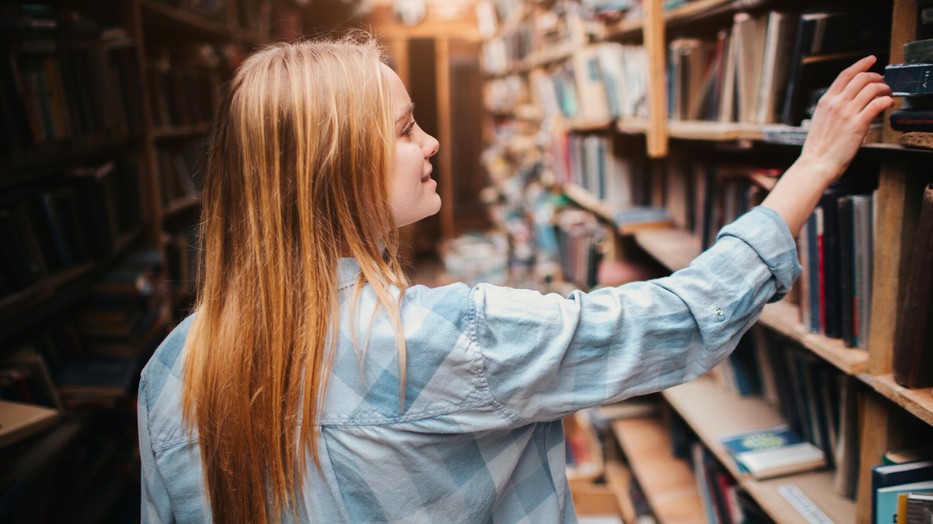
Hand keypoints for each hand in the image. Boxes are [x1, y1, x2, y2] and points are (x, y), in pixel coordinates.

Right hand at [799, 55, 893, 181]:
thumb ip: (833, 108)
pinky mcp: (858, 124)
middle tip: (883, 83)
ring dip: (885, 88)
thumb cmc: (819, 148)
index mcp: (826, 101)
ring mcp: (847, 113)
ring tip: (888, 94)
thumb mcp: (820, 120)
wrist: (816, 164)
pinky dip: (887, 101)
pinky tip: (888, 104)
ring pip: (872, 88)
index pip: (846, 75)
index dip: (861, 64)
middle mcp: (836, 103)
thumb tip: (850, 101)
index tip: (871, 59)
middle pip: (862, 78)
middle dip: (877, 77)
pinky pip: (878, 104)